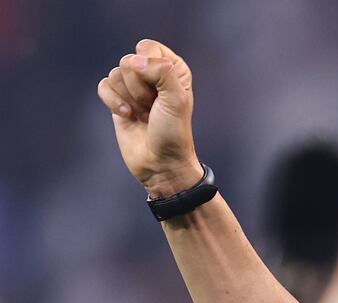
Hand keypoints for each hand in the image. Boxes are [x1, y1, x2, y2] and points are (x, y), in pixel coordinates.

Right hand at [96, 40, 203, 197]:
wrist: (160, 162)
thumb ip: (161, 72)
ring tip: (143, 114)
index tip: (161, 91)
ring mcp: (133, 87)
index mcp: (172, 68)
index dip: (149, 67)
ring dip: (128, 98)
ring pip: (114, 74)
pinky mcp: (117, 99)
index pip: (148, 47)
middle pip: (128, 60)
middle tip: (153, 107)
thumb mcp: (177, 100)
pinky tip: (128, 116)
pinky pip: (103, 86)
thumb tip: (134, 61)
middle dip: (138, 88)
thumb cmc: (173, 132)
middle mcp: (152, 74)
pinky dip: (113, 102)